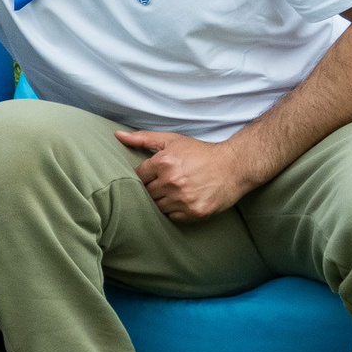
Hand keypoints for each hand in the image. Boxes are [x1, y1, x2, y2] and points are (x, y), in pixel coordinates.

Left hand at [115, 130, 258, 222]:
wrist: (234, 165)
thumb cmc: (200, 152)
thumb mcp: (172, 140)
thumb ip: (142, 138)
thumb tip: (117, 135)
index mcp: (164, 163)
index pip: (137, 177)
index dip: (144, 176)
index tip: (152, 175)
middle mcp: (172, 182)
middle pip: (146, 193)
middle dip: (152, 188)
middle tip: (163, 184)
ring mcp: (183, 199)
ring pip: (157, 207)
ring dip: (162, 201)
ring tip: (173, 192)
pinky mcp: (194, 212)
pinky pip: (172, 217)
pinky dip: (174, 211)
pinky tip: (182, 201)